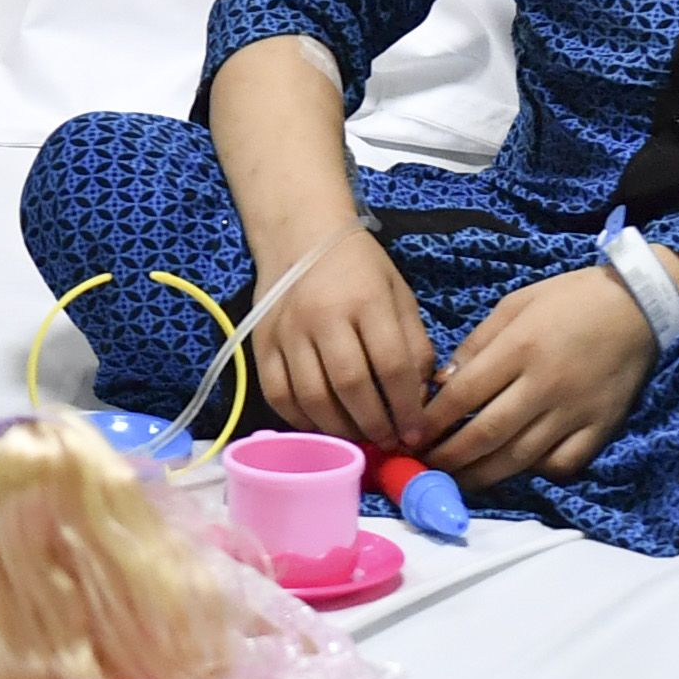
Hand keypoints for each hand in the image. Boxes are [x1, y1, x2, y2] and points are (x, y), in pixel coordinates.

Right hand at [243, 227, 435, 450]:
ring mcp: (287, 332)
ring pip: (313, 398)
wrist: (299, 236)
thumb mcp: (398, 295)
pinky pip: (278, 396)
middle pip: (350, 386)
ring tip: (360, 438)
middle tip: (389, 442)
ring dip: (341, 430)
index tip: (417, 433)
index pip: (392, 365)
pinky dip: (303, 421)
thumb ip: (415, 345)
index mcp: (366, 299)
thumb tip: (418, 400)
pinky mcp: (260, 345)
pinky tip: (324, 426)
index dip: (407, 407)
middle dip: (375, 424)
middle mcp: (322, 316)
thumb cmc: (358, 267)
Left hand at [424, 267, 656, 491]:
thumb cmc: (570, 299)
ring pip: (520, 457)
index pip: (464, 396)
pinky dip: (535, 472)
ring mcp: (575, 410)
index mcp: (521, 347)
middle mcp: (545, 384)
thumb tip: (442, 385)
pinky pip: (562, 463)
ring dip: (482, 475)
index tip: (411, 437)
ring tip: (458, 481)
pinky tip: (516, 469)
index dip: (432, 422)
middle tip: (428, 467)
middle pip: (487, 434)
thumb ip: (477, 345)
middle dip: (450, 457)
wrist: (639, 305)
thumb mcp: (515, 305)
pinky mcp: (601, 427)